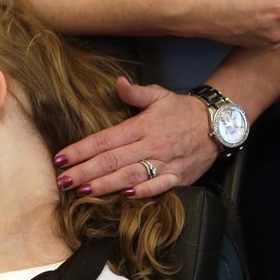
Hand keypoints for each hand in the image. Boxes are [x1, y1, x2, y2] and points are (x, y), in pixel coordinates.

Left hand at [54, 77, 217, 197]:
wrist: (218, 123)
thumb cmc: (181, 110)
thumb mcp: (159, 95)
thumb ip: (135, 92)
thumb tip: (117, 82)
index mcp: (142, 126)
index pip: (104, 139)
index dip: (81, 149)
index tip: (60, 157)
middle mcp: (151, 145)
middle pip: (112, 160)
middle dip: (84, 172)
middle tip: (62, 180)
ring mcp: (165, 162)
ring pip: (131, 175)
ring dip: (105, 185)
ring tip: (83, 192)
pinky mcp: (179, 176)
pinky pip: (159, 187)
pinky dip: (143, 192)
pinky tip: (124, 196)